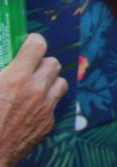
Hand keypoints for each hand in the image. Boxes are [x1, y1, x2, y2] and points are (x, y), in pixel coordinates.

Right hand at [0, 34, 66, 166]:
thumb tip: (3, 67)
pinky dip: (45, 102)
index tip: (29, 44)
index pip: (37, 46)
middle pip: (53, 63)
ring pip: (61, 83)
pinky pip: (53, 105)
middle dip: (42, 63)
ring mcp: (45, 108)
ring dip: (50, 81)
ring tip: (36, 86)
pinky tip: (30, 109)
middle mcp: (36, 90)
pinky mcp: (48, 124)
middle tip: (29, 68)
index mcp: (16, 78)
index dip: (33, 42)